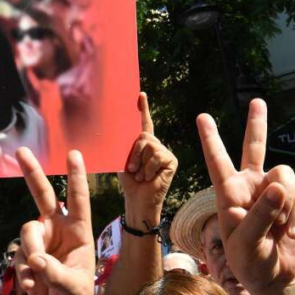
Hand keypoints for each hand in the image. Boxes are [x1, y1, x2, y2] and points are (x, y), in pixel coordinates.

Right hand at [15, 148, 94, 294]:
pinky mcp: (26, 254)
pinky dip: (24, 272)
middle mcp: (59, 230)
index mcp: (79, 232)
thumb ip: (56, 274)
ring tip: (39, 275)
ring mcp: (41, 240)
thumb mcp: (74, 289)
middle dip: (33, 174)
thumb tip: (36, 260)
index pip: (78, 200)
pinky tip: (33, 286)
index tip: (74, 154)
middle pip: (44, 196)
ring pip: (28, 231)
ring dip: (31, 252)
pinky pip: (20, 255)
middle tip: (22, 151)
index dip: (76, 177)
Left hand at [118, 93, 176, 216]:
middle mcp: (156, 145)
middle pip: (143, 136)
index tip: (140, 94)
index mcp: (144, 144)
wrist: (138, 200)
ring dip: (140, 163)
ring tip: (141, 176)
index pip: (145, 123)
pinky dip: (148, 168)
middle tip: (132, 169)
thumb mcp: (123, 160)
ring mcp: (165, 152)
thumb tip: (124, 134)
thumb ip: (127, 146)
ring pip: (149, 145)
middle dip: (134, 152)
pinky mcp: (171, 160)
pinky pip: (156, 156)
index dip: (143, 109)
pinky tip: (149, 178)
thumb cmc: (130, 183)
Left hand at [197, 99, 294, 290]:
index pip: (218, 162)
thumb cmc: (249, 261)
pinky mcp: (293, 200)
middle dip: (257, 124)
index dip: (211, 139)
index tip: (202, 116)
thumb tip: (278, 185)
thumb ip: (261, 214)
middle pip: (254, 148)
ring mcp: (273, 191)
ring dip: (286, 203)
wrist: (275, 276)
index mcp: (229, 194)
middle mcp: (250, 186)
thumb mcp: (246, 243)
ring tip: (278, 227)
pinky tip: (287, 233)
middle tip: (256, 101)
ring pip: (286, 176)